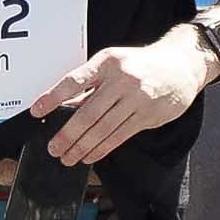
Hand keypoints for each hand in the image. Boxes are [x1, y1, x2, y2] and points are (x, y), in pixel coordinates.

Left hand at [30, 33, 219, 169]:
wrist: (181, 66)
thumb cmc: (141, 65)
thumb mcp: (114, 64)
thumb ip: (92, 84)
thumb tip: (66, 108)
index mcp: (108, 62)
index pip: (75, 81)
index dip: (53, 97)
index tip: (37, 110)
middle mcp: (122, 79)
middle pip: (88, 113)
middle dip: (67, 134)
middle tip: (53, 147)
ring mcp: (137, 98)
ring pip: (103, 129)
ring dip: (82, 147)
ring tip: (67, 157)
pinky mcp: (148, 115)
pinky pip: (119, 136)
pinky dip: (101, 149)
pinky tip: (89, 156)